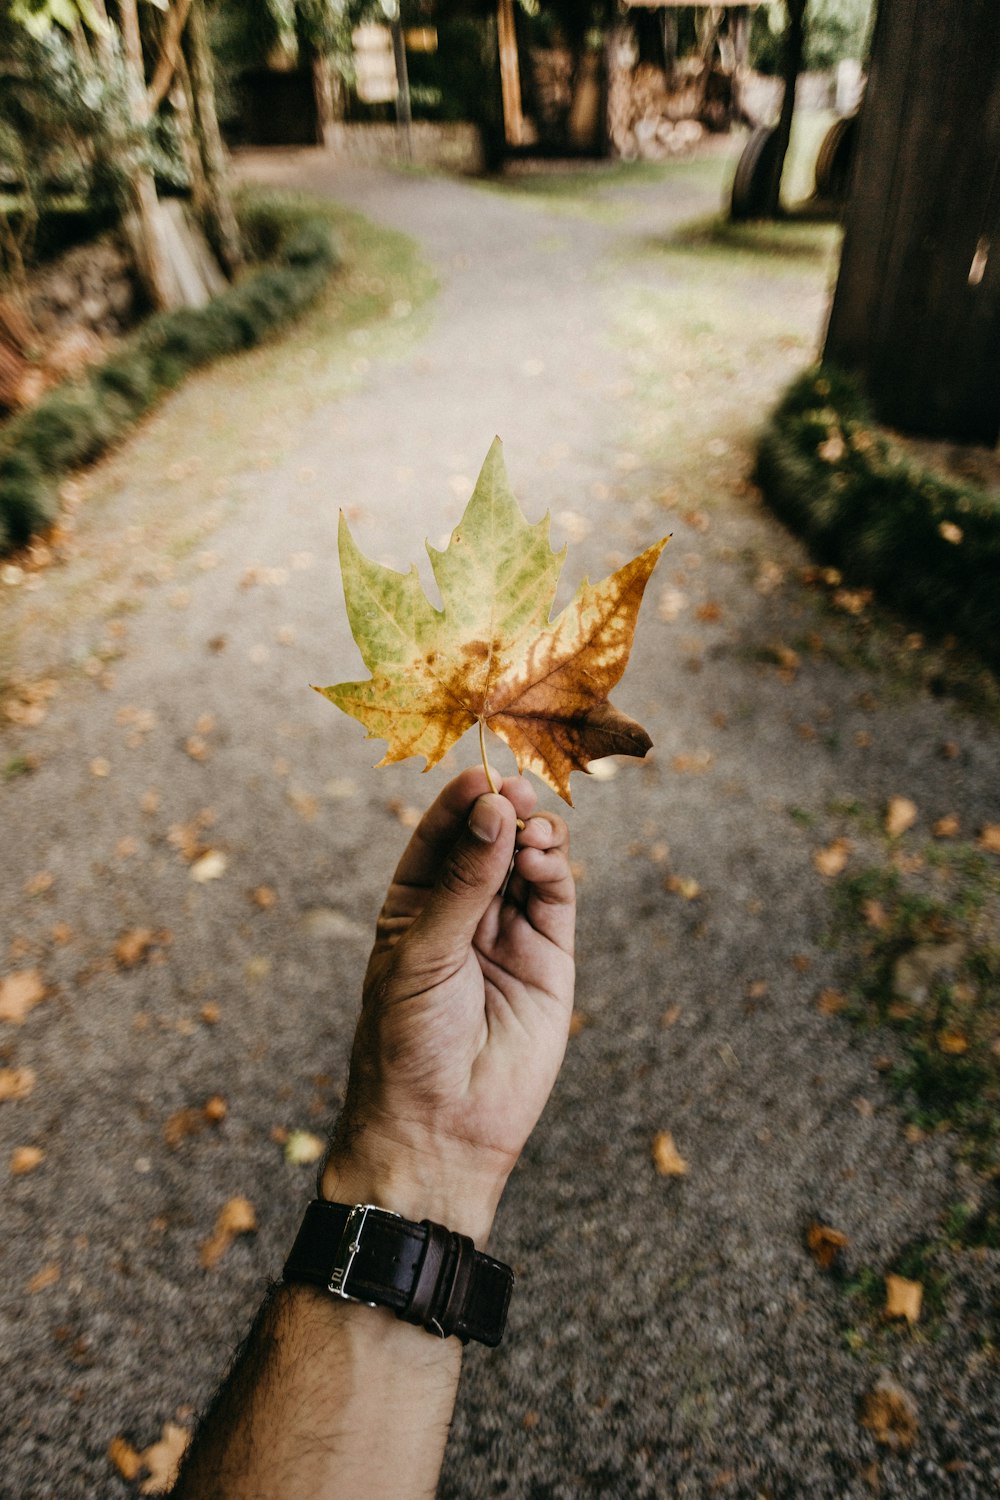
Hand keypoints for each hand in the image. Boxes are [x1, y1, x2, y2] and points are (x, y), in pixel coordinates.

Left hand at [321, 767, 575, 1243]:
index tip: (478, 774)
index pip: (438, 837)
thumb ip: (463, 882)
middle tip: (513, 792)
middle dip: (501, 810)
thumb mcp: (422, 953)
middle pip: (487, 841)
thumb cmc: (406, 1043)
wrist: (441, 1129)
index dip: (458, 803)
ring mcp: (508, 933)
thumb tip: (492, 810)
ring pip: (526, 862)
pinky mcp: (549, 957)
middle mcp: (463, 913)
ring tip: (530, 828)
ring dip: (530, 834)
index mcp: (414, 907)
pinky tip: (543, 854)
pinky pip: (556, 897)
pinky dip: (554, 867)